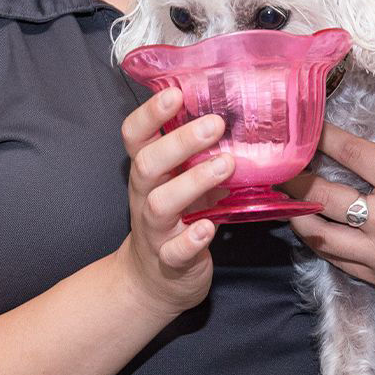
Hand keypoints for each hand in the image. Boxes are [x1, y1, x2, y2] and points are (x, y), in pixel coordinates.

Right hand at [116, 88, 233, 318]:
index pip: (135, 136)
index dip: (150, 114)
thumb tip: (239, 117)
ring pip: (161, 204)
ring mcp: (155, 230)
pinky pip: (175, 251)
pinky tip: (209, 227)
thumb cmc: (176, 220)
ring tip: (225, 165)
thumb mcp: (181, 182)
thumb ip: (199, 155)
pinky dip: (191, 239)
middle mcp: (145, 197)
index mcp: (148, 172)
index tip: (175, 93)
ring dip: (193, 182)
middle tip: (215, 124)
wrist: (153, 281)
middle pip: (148, 164)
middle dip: (179, 142)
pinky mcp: (170, 261)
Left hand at [279, 112, 374, 307]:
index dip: (322, 137)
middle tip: (275, 163)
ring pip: (319, 232)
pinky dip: (316, 242)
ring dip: (296, 212)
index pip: (352, 153)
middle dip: (294, 176)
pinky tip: (308, 228)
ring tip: (281, 197)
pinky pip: (335, 259)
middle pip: (323, 193)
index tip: (303, 126)